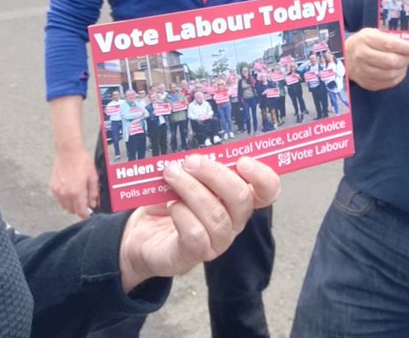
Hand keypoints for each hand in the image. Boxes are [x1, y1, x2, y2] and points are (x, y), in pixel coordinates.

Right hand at [50, 143, 99, 219]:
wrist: (68, 151)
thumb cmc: (81, 161)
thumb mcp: (93, 177)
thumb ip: (94, 193)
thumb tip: (93, 204)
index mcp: (76, 192)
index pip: (80, 211)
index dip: (86, 215)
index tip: (89, 215)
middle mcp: (65, 194)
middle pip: (72, 210)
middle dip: (79, 209)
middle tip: (85, 203)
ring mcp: (57, 191)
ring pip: (64, 206)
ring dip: (71, 205)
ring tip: (78, 195)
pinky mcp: (52, 187)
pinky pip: (59, 199)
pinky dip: (64, 199)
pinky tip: (70, 190)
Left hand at [118, 155, 280, 291]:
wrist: (140, 231)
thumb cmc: (168, 197)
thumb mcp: (186, 175)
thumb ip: (199, 165)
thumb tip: (199, 154)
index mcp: (238, 198)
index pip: (268, 191)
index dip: (262, 176)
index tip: (242, 161)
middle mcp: (233, 222)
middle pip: (241, 199)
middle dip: (215, 175)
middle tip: (191, 162)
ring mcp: (216, 242)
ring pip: (216, 216)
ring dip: (191, 189)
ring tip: (171, 175)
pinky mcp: (193, 256)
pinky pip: (196, 235)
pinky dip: (182, 214)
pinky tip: (170, 204)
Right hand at [344, 27, 408, 90]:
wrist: (344, 57)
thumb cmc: (364, 43)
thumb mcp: (374, 34)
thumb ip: (391, 39)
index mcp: (365, 39)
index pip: (389, 44)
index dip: (405, 47)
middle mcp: (362, 55)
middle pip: (390, 61)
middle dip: (404, 60)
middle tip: (408, 58)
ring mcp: (363, 71)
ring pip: (390, 74)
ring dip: (402, 70)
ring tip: (402, 65)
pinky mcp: (366, 83)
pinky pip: (387, 83)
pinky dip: (397, 78)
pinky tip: (397, 72)